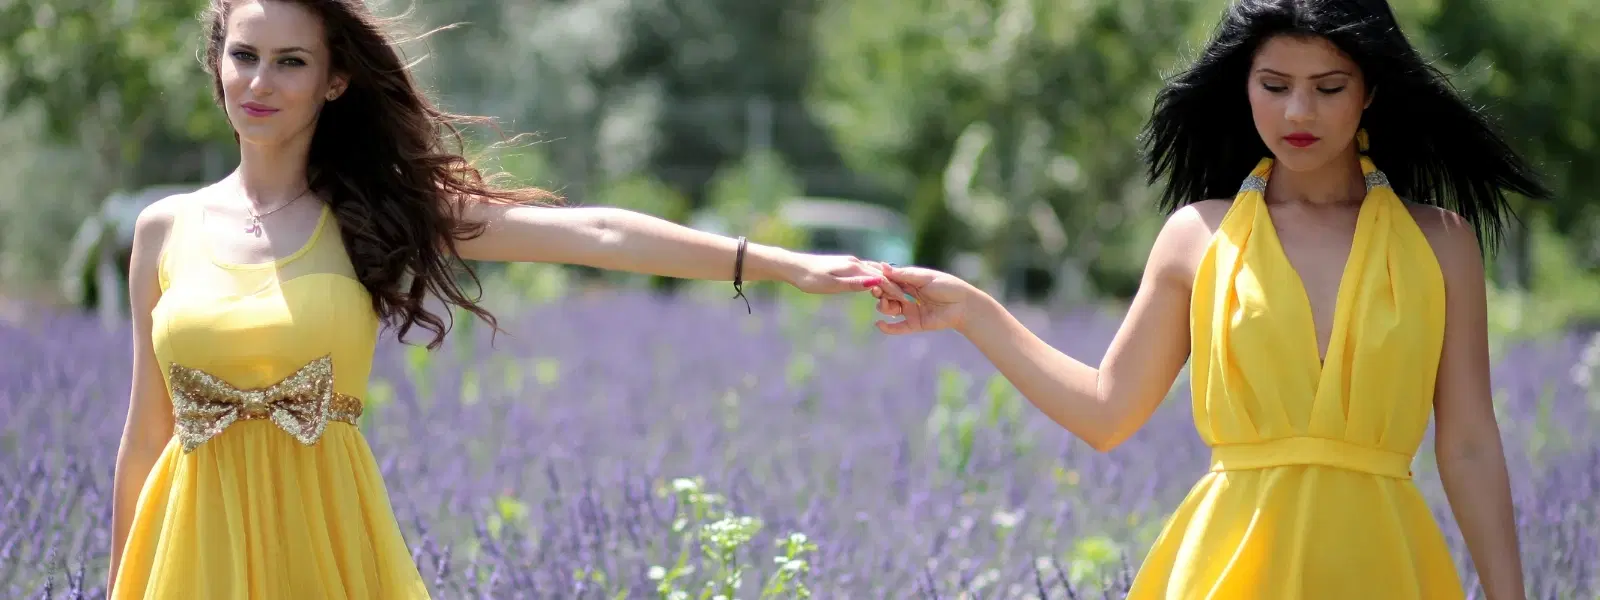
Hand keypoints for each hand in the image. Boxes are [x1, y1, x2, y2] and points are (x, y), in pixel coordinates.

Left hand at [783, 253, 908, 297]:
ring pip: (874, 271)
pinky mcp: (845, 265)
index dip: (894, 290)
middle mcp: (855, 262)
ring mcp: (850, 262)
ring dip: (886, 281)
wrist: (793, 266)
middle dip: (894, 286)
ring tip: (897, 292)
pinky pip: (866, 271)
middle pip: (881, 274)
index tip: (907, 300)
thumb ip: (853, 284)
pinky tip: (877, 283)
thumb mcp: (831, 285)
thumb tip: (875, 282)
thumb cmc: (810, 278)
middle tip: (908, 299)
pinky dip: (876, 277)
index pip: (880, 279)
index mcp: (853, 268)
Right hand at [868, 263, 979, 333]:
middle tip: (877, 291)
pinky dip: (887, 328)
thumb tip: (882, 266)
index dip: (880, 280)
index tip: (872, 278)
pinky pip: (897, 328)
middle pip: (886, 294)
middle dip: (880, 292)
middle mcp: (907, 295)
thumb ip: (903, 274)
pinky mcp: (914, 323)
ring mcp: (910, 310)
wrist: (964, 305)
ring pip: (889, 309)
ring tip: (885, 303)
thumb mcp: (924, 277)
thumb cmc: (947, 286)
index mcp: (909, 281)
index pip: (889, 280)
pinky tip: (879, 324)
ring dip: (884, 306)